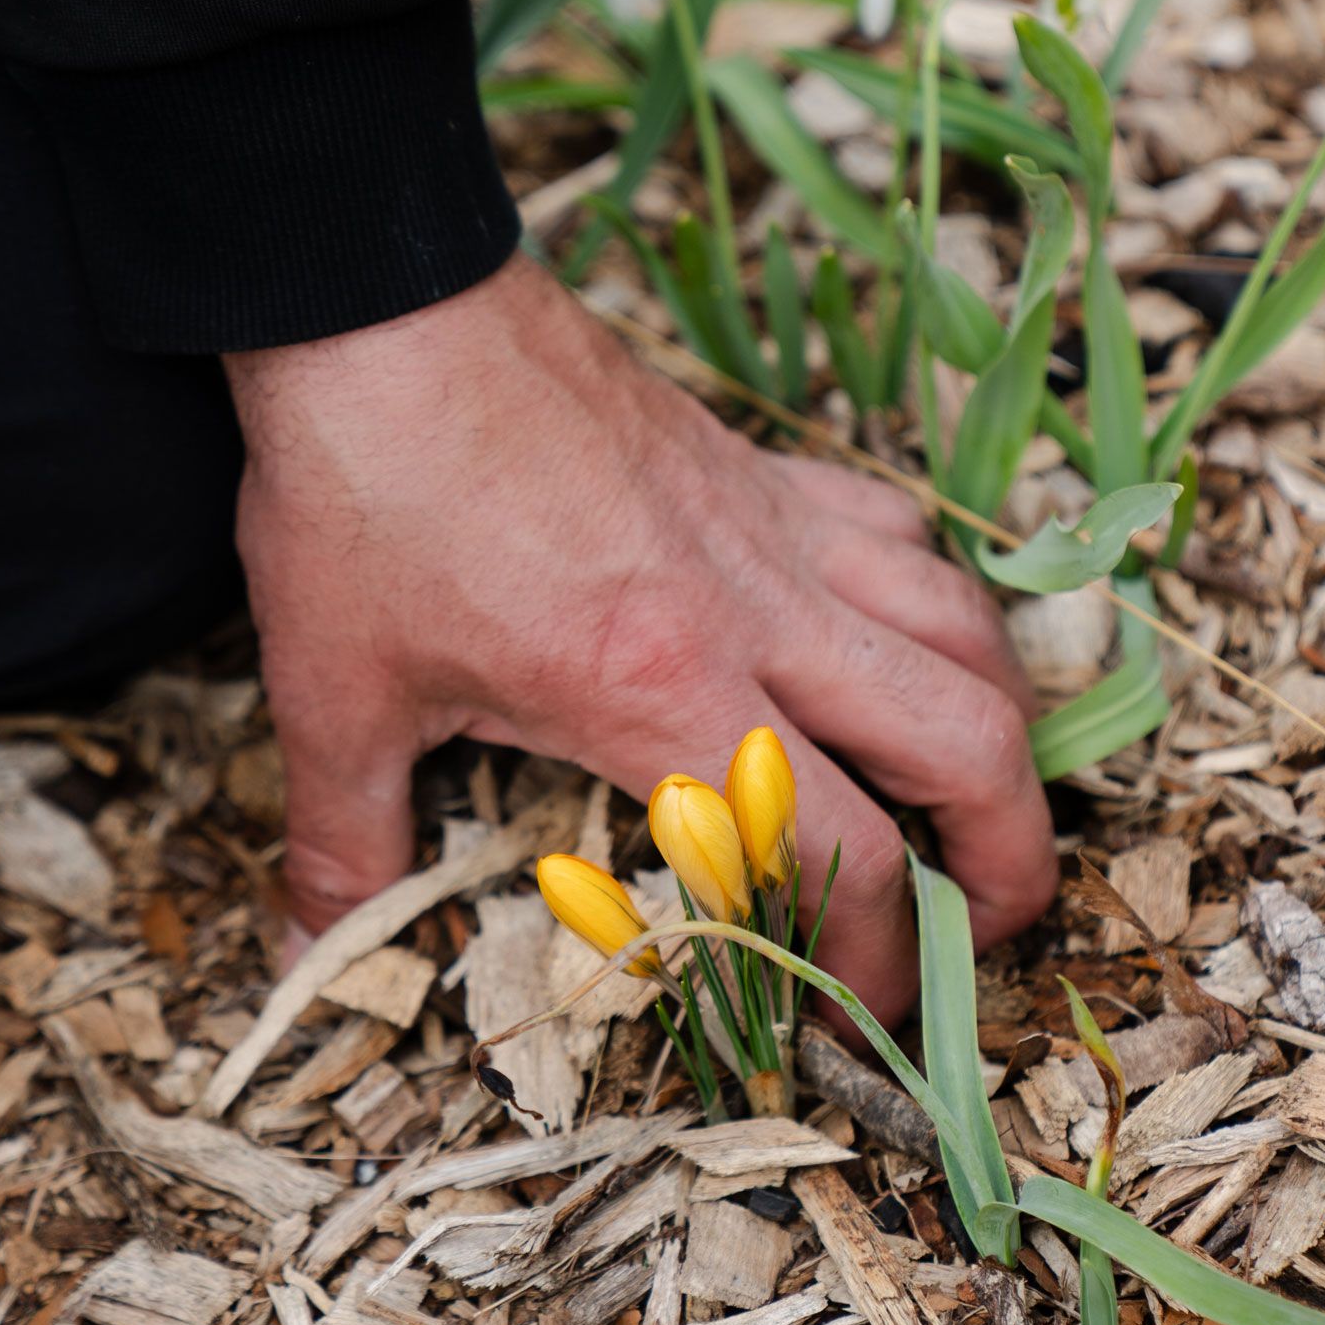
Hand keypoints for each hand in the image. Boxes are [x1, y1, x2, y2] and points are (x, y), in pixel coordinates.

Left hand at [224, 255, 1054, 1020]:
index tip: (858, 1019)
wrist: (382, 305)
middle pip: (966, 741)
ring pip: (963, 628)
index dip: (876, 960)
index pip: (840, 855)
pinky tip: (896, 638)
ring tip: (979, 797)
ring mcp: (773, 528)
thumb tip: (314, 932)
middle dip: (1010, 859)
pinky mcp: (760, 465)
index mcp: (665, 692)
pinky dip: (932, 601)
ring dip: (997, 727)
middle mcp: (756, 612)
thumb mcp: (336, 690)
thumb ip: (347, 834)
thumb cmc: (364, 489)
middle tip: (992, 927)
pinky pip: (896, 535)